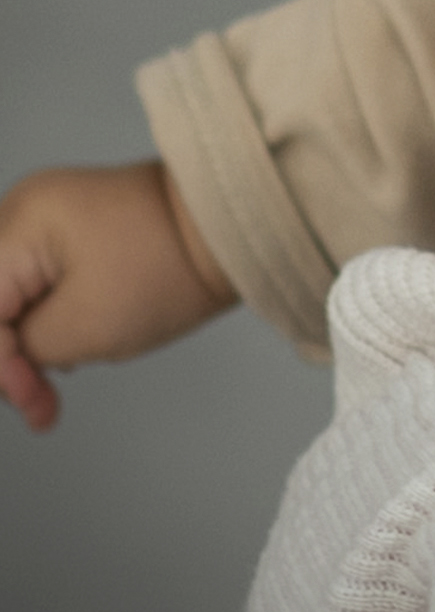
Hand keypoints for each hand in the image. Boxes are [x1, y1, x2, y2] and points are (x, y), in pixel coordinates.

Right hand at [0, 161, 236, 430]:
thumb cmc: (168, 267)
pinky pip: (34, 285)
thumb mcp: (79, 328)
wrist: (234, 227)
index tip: (37, 403)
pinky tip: (73, 345)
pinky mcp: (71, 230)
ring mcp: (48, 215)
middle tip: (42, 401)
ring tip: (64, 373)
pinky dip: (46, 321)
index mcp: (20, 221)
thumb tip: (2, 361)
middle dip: (8, 359)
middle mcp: (24, 208)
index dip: (1, 368)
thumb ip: (18, 351)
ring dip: (25, 345)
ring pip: (6, 299)